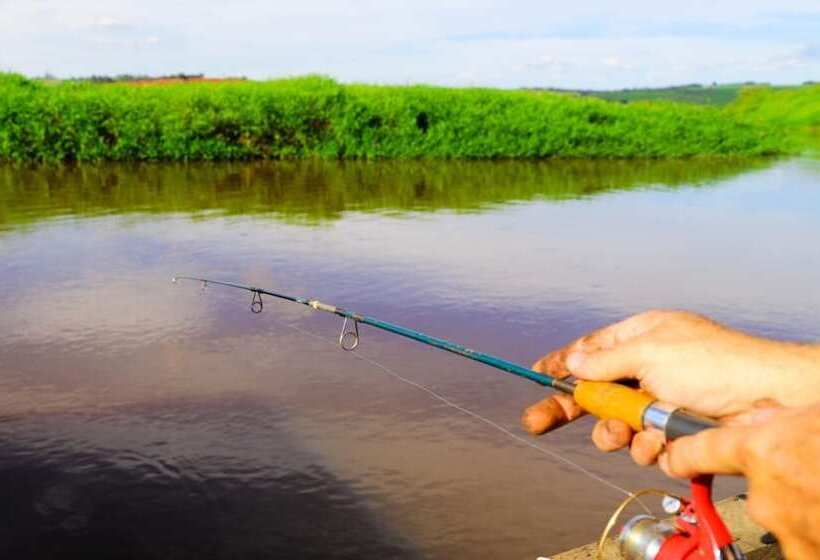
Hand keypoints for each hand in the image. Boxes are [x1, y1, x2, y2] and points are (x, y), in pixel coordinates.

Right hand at [522, 310, 819, 464]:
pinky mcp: (675, 434)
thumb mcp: (649, 351)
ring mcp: (661, 403)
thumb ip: (604, 360)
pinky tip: (662, 440)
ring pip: (617, 427)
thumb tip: (572, 361)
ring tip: (629, 431)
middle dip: (570, 409)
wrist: (766, 400)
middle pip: (595, 393)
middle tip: (536, 423)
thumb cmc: (713, 363)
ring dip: (618, 432)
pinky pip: (645, 447)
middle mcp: (648, 370)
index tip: (535, 374)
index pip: (590, 350)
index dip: (562, 364)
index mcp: (641, 338)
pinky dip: (650, 446)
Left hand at [662, 404, 819, 559]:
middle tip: (816, 472)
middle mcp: (768, 495)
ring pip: (788, 520)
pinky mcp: (810, 556)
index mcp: (764, 452)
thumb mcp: (815, 415)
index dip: (684, 453)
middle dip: (786, 481)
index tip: (675, 456)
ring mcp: (792, 533)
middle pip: (758, 488)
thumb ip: (784, 420)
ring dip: (810, 509)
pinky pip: (807, 543)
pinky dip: (817, 531)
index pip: (698, 450)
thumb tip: (764, 419)